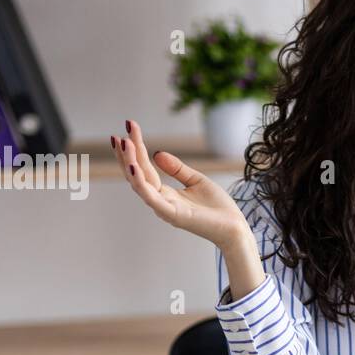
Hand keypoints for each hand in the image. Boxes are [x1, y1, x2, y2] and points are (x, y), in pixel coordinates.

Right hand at [110, 119, 249, 249]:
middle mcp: (160, 200)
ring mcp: (164, 208)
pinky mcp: (172, 215)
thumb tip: (157, 153)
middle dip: (127, 153)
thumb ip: (177, 168)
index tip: (129, 126)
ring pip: (139, 184)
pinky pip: (151, 197)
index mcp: (165, 193)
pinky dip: (140, 182)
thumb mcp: (196, 180)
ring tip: (123, 142)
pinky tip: (133, 167)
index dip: (136, 148)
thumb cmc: (217, 208)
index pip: (145, 167)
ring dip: (129, 163)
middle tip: (120, 132)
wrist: (234, 228)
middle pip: (137, 174)